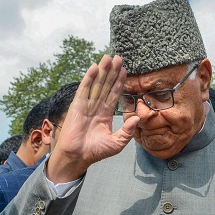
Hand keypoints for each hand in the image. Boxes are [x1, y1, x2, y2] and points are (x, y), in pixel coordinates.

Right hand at [47, 55, 139, 183]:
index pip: (114, 94)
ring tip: (108, 57)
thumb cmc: (95, 152)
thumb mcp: (117, 142)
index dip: (120, 82)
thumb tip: (138, 118)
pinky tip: (94, 68)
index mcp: (105, 114)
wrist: (78, 158)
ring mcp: (86, 105)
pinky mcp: (77, 106)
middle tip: (118, 57)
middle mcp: (96, 107)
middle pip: (106, 85)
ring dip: (102, 71)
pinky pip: (84, 90)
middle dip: (112, 71)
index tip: (125, 70)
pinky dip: (89, 78)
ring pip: (96, 84)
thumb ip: (127, 131)